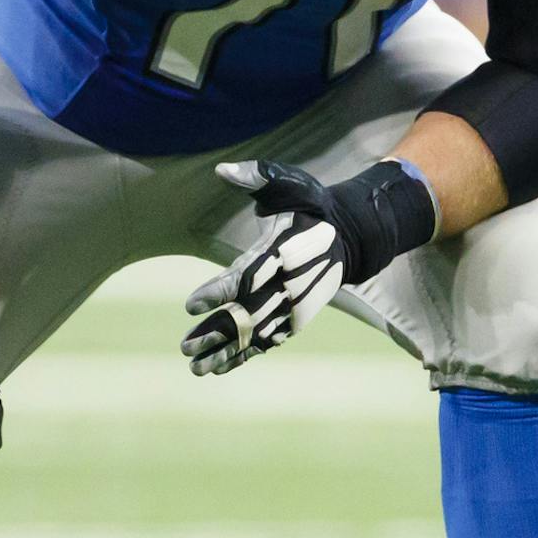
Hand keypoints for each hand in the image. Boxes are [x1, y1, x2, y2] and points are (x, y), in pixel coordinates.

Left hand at [180, 155, 437, 377]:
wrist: (352, 235)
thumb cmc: (311, 206)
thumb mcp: (289, 183)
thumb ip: (257, 176)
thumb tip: (222, 169)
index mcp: (278, 254)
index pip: (243, 277)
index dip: (217, 291)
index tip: (190, 304)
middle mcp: (285, 286)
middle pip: (245, 315)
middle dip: (215, 332)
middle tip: (184, 348)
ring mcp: (292, 306)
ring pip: (254, 335)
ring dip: (225, 351)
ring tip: (196, 368)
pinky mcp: (295, 318)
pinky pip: (267, 341)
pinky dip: (245, 355)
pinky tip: (220, 367)